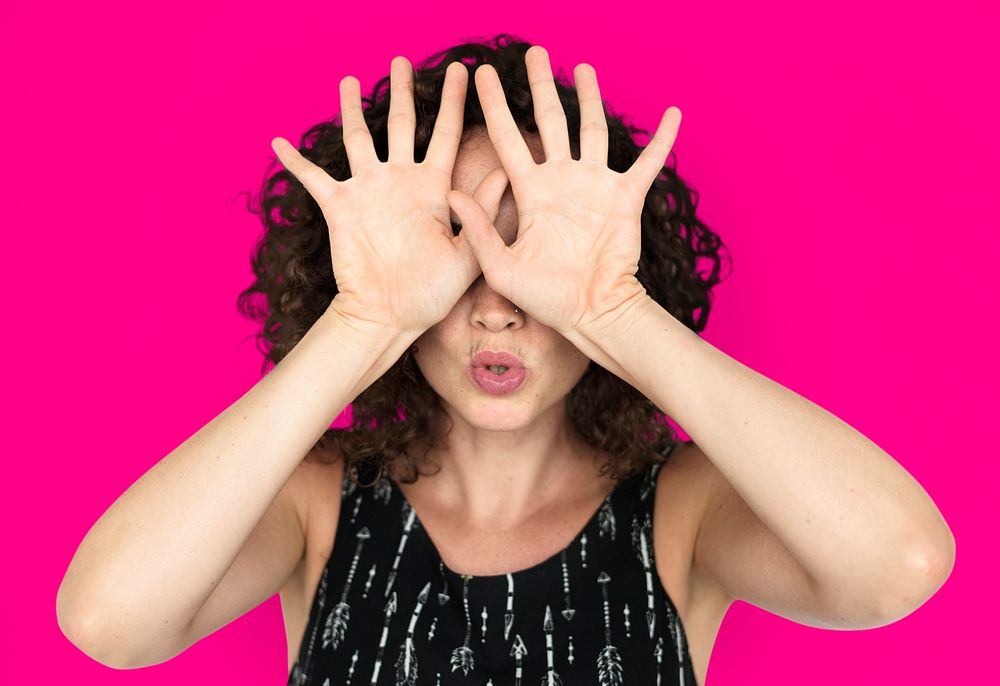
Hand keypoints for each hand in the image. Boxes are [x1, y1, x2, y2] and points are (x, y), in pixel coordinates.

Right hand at [271, 57, 509, 336]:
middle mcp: (400, 182)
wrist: (389, 317)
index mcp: (433, 189)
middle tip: (401, 60)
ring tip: (348, 80)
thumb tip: (506, 172)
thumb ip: (482, 213)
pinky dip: (294, 160)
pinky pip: (313, 177)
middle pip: (402, 124)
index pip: (446, 135)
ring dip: (351, 110)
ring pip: (359, 138)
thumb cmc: (430, 294)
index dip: (454, 102)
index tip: (464, 71)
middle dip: (403, 92)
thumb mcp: (468, 254)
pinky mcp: (340, 206)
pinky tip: (277, 141)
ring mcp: (368, 191)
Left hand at [445, 45, 681, 335]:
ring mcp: (595, 186)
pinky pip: (648, 163)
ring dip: (592, 99)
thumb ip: (477, 228)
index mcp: (531, 193)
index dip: (495, 106)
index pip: (508, 139)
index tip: (482, 75)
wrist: (590, 313)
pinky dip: (663, 140)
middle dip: (542, 86)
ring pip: (593, 130)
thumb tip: (449, 191)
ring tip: (585, 69)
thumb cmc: (545, 297)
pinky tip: (673, 113)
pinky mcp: (626, 199)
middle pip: (551, 122)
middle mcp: (562, 181)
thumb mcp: (500, 265)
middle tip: (535, 52)